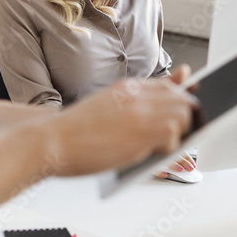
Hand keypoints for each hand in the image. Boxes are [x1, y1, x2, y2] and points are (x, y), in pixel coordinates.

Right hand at [51, 71, 195, 177]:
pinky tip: (147, 153)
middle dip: (183, 120)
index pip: (169, 86)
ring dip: (177, 134)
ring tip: (156, 147)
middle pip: (182, 99)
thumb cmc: (73, 131)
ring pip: (183, 115)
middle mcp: (136, 94)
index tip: (186, 110)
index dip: (181, 101)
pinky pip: (173, 135)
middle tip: (169, 137)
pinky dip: (167, 148)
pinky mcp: (141, 131)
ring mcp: (140, 111)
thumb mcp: (108, 107)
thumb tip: (175, 83)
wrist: (50, 141)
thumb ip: (141, 99)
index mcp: (126, 87)